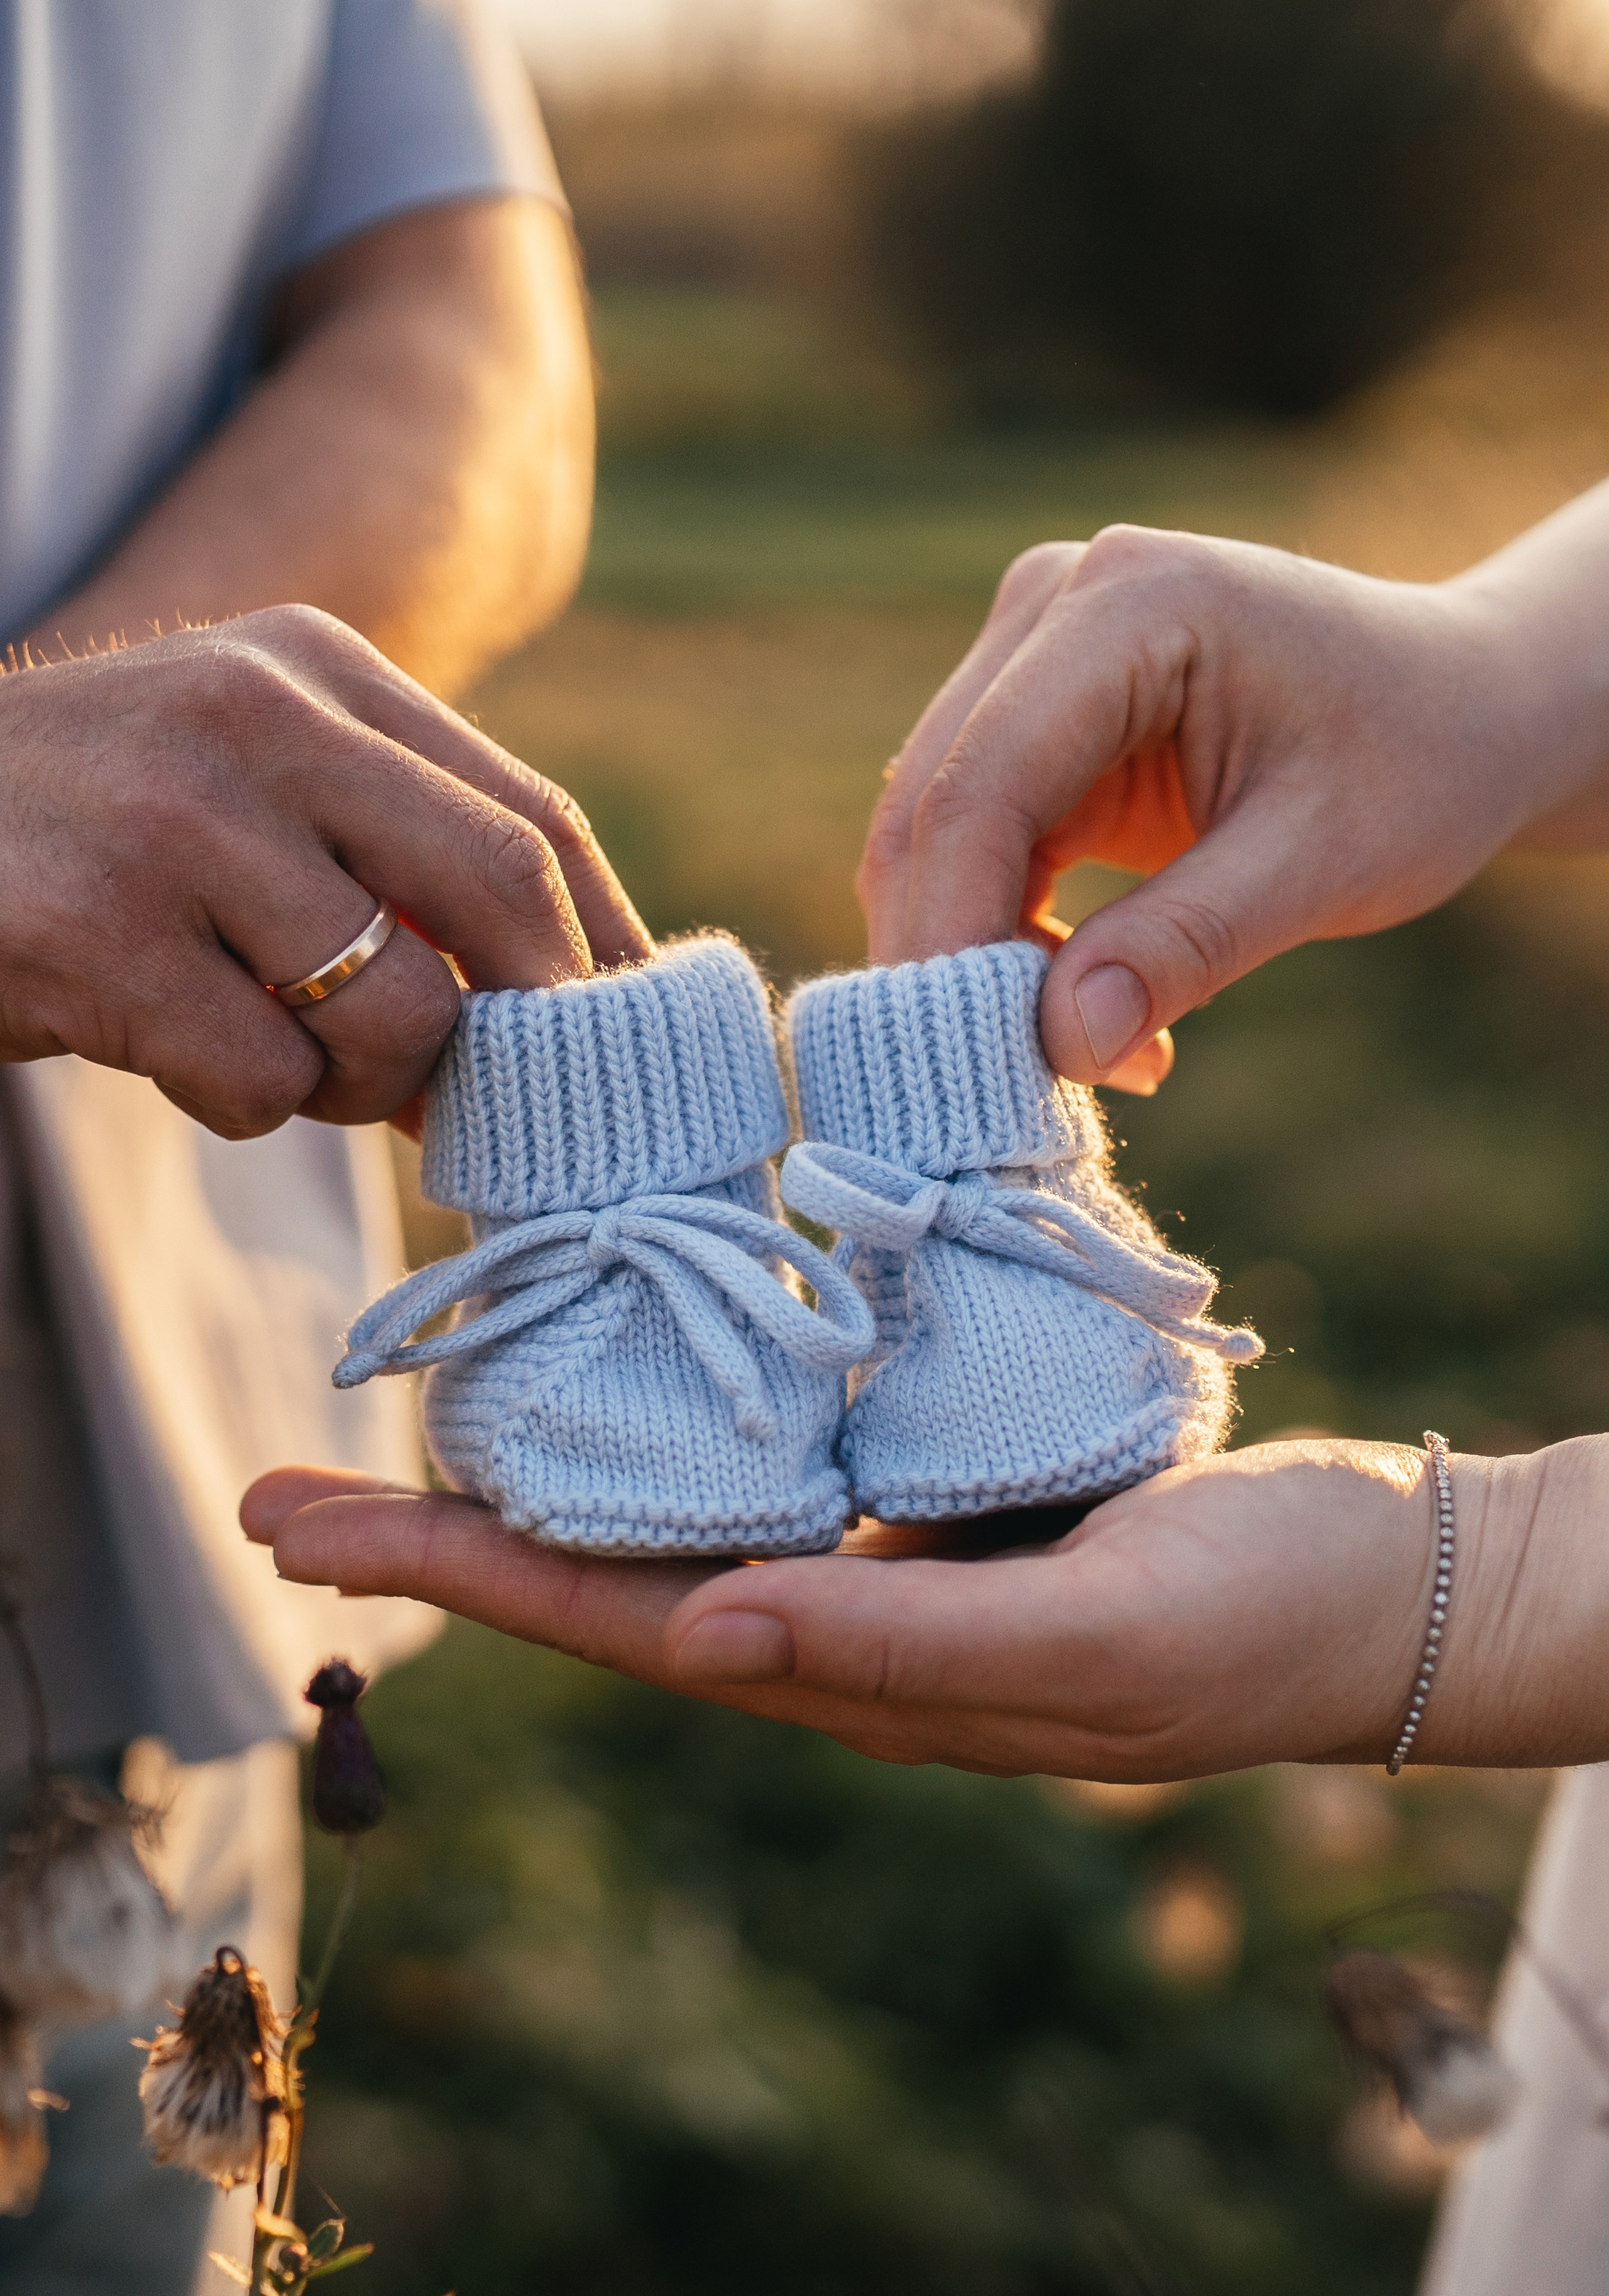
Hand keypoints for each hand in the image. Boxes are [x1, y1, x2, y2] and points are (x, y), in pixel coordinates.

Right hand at [0, 604, 650, 1137]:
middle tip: (499, 1096)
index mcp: (318, 670)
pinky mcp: (94, 930)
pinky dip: (243, 1102)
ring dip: (362, 1083)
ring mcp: (172, 817)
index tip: (631, 1045)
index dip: (606, 949)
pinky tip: (170, 1051)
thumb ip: (393, 856)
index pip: (532, 820)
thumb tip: (561, 1019)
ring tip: (280, 1053)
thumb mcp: (249, 781)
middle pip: (498, 892)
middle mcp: (258, 717)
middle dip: (525, 1024)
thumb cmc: (96, 829)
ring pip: (390, 1013)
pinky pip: (260, 1079)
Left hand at [240, 1436, 1608, 1778]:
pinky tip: (629, 1334)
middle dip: (445, 1523)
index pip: (609, 1618)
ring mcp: (871, 1544)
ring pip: (672, 1493)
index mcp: (846, 1669)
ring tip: (425, 1390)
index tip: (308, 1523)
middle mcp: (829, 1610)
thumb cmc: (1246, 1624)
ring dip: (543, 1451)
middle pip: (603, 1561)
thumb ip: (895, 1646)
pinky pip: (770, 1437)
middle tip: (295, 1474)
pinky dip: (678, 1394)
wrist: (1367, 1583)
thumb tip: (694, 1637)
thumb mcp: (1086, 1647)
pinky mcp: (924, 1478)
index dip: (455, 1571)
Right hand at [856, 525, 1589, 1084]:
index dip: (957, 928)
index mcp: (1131, 600)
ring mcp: (1033, 654)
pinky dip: (1003, 939)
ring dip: (974, 957)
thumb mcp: (1324, 861)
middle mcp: (1056, 605)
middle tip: (1008, 1089)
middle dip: (952, 957)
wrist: (1461, 710)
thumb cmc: (1420, 764)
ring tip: (1081, 1057)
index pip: (985, 782)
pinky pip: (974, 845)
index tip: (970, 1060)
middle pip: (935, 805)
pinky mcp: (1033, 718)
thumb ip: (1188, 943)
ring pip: (934, 833)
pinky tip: (1084, 1011)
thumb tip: (1062, 1043)